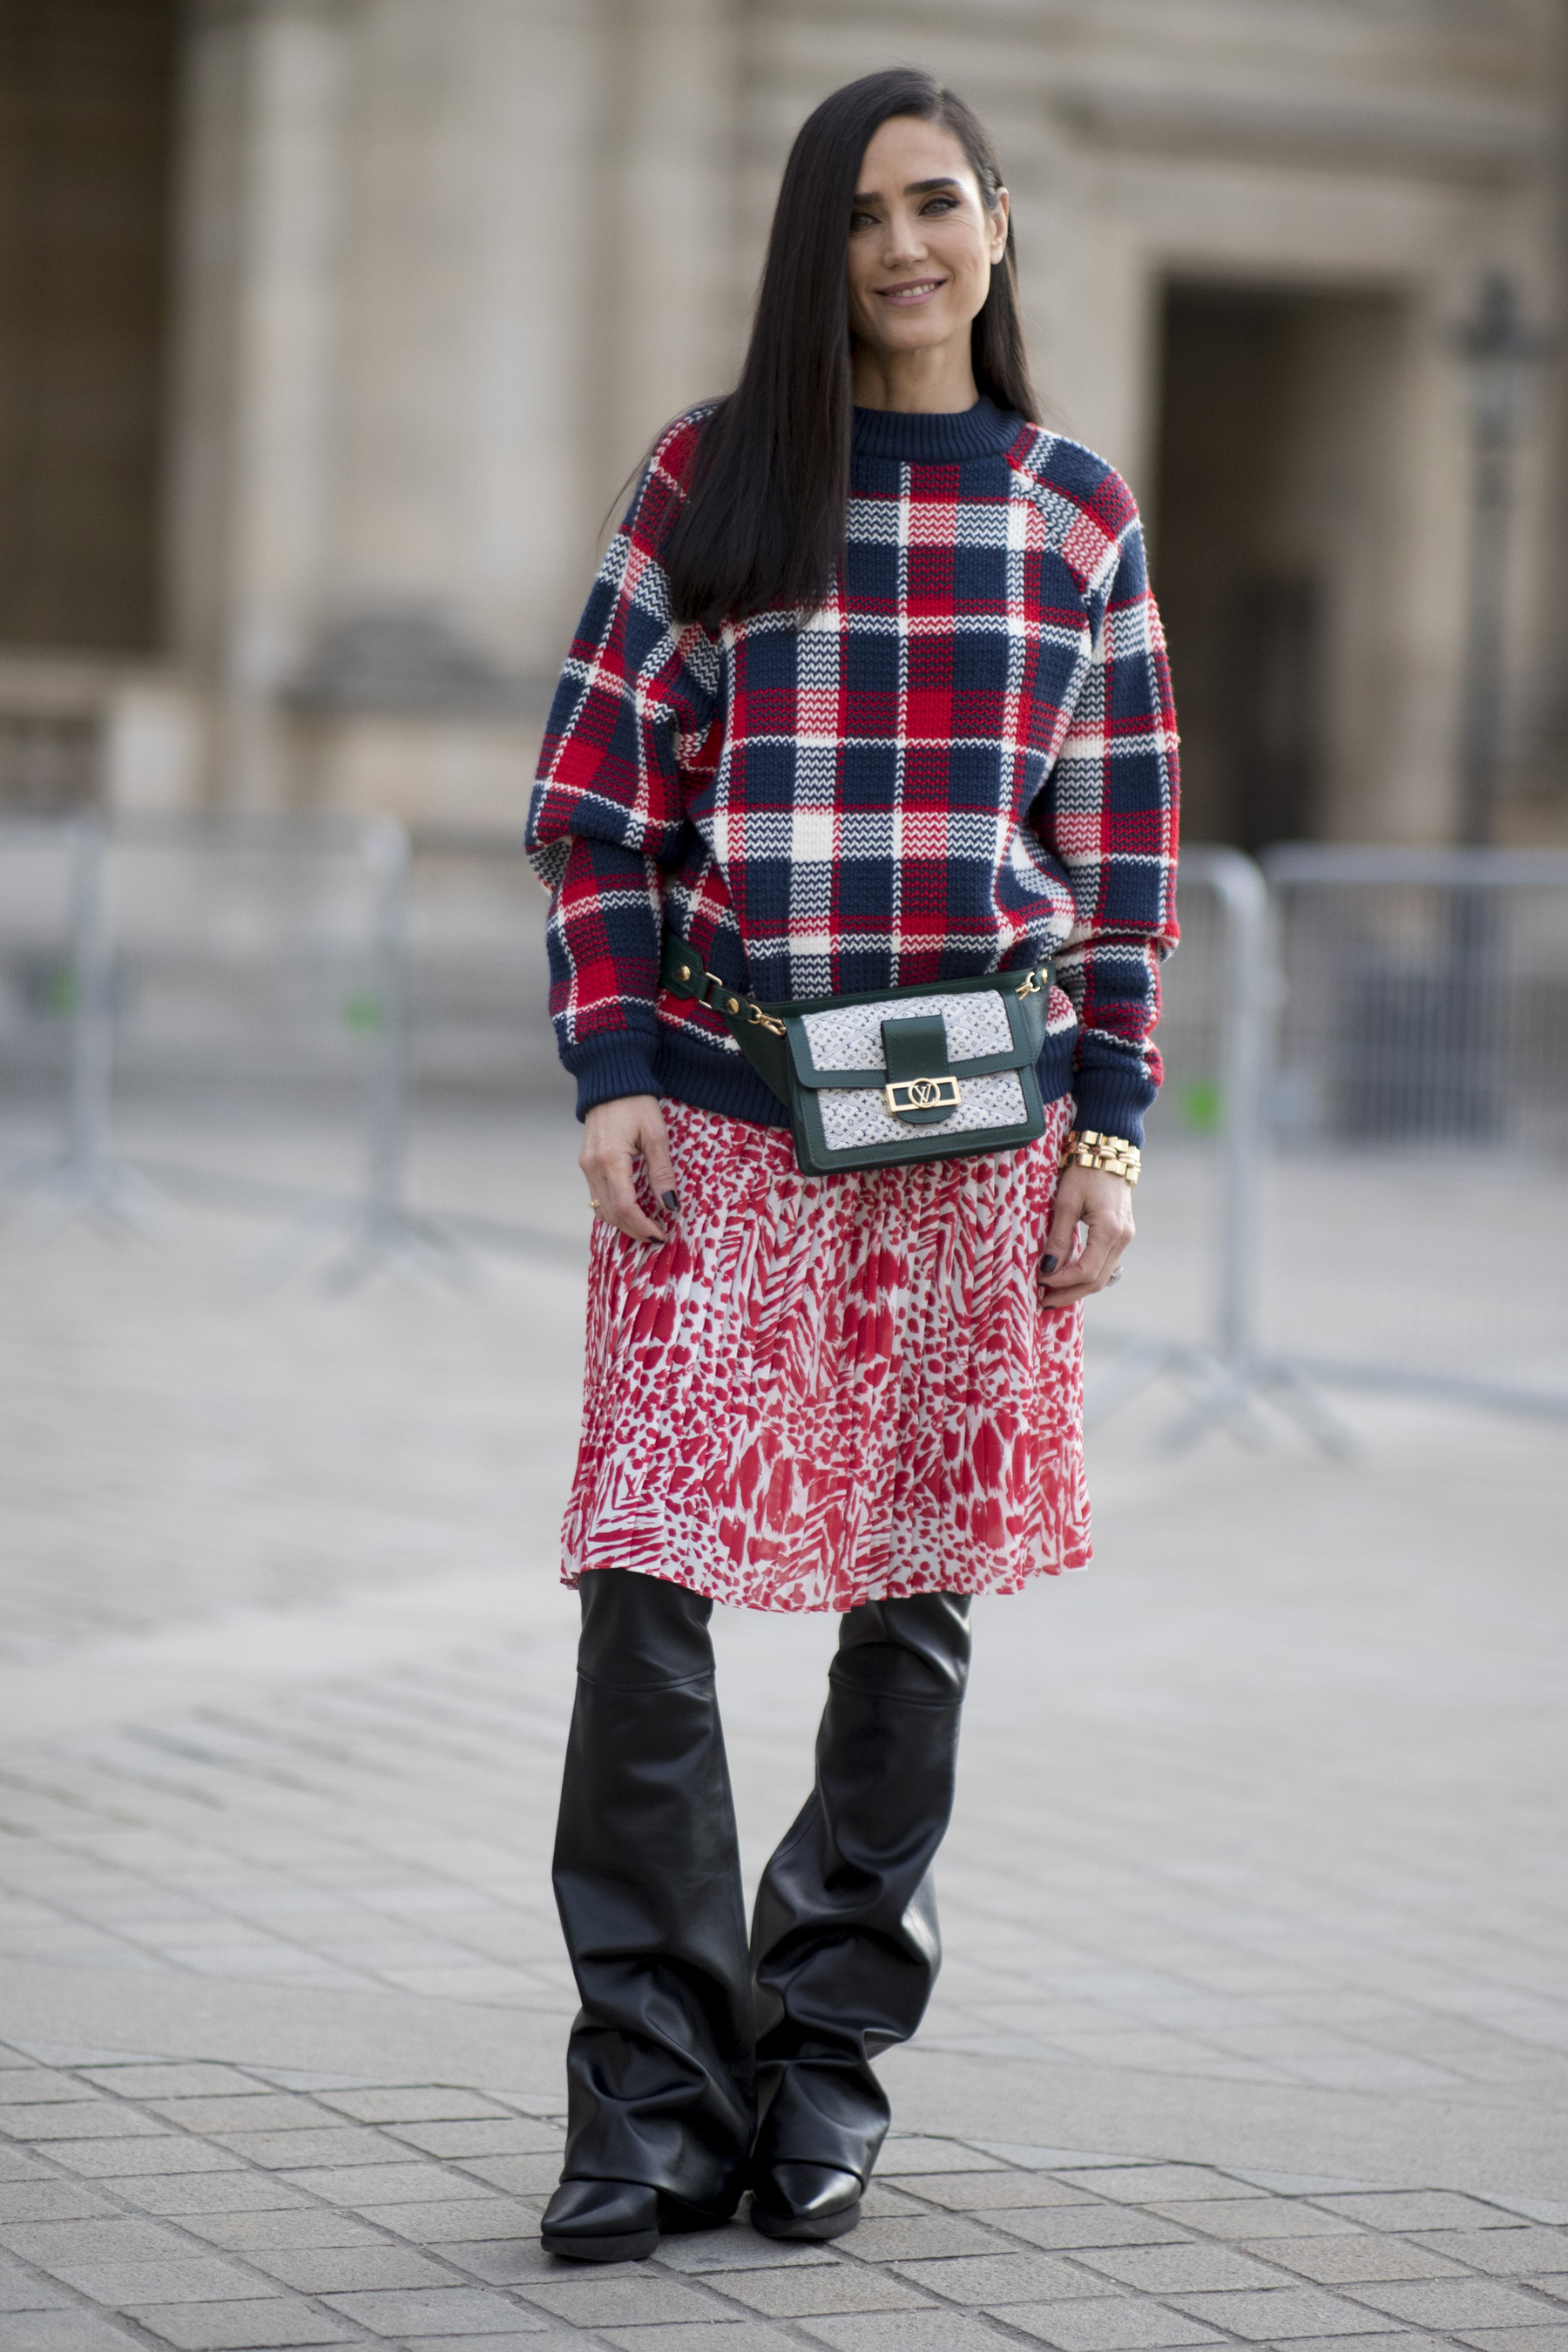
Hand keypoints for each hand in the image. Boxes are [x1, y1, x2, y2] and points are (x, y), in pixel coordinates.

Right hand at [580, 1095, 677, 1243]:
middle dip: (634, 1230)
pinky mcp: (586, 1163)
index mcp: (611, 1159)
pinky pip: (597, 1196)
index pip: (625, 1207)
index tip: (660, 1234)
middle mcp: (593, 1166)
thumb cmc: (636, 1103)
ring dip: (622, 1223)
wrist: (611, 1081)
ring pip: (600, 1209)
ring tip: (645, 1226)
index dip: (642, 1226)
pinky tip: (631, 1210)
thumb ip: (662, 1173)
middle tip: (656, 1235)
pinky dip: (613, 1209)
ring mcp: (586, 1165)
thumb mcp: (656, 1136)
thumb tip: (670, 1205)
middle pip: (610, 1214)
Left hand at [1037, 1163, 1134, 1308]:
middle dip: (1069, 1294)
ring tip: (1052, 1293)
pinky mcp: (1121, 1236)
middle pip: (1097, 1281)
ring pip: (1103, 1276)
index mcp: (1110, 1231)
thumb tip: (1047, 1268)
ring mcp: (1125, 1239)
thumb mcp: (1066, 1203)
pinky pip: (1105, 1264)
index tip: (1040, 1282)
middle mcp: (1123, 1239)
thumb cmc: (1085, 1172)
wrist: (1108, 1154)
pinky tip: (1067, 1277)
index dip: (1062, 1282)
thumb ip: (1059, 1238)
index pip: (1087, 1271)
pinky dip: (1086, 1275)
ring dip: (1077, 1287)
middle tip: (1043, 1301)